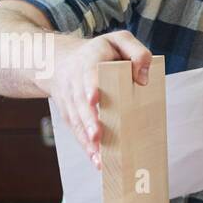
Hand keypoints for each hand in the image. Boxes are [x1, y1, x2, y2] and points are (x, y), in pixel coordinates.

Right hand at [46, 31, 151, 168]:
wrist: (58, 60)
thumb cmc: (99, 52)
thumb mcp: (119, 40)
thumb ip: (136, 52)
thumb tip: (144, 78)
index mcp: (89, 60)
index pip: (88, 73)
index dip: (90, 86)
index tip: (94, 99)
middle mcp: (75, 81)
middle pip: (80, 103)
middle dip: (89, 120)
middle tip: (98, 135)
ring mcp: (70, 100)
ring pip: (77, 121)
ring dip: (88, 140)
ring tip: (100, 158)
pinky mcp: (70, 114)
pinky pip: (77, 132)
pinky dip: (86, 147)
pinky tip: (98, 161)